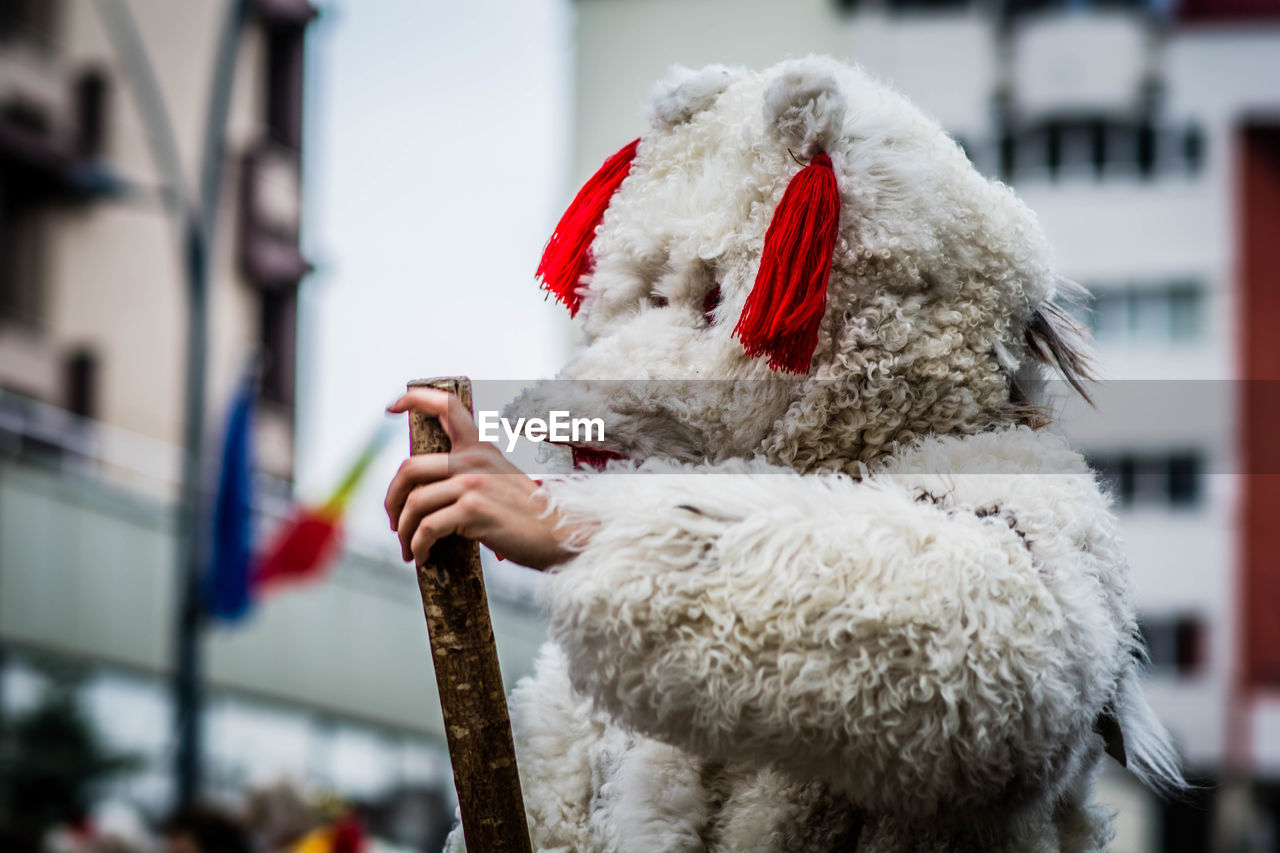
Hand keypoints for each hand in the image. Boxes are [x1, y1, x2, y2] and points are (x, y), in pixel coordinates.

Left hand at [384, 388, 576, 569]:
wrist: (559, 536)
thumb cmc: (529, 516)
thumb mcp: (502, 479)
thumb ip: (472, 474)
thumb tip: (431, 491)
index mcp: (480, 447)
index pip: (445, 405)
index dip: (413, 399)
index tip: (391, 407)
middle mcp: (474, 460)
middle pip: (410, 467)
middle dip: (392, 498)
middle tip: (394, 521)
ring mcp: (473, 484)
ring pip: (415, 503)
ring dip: (404, 531)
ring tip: (408, 548)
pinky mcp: (474, 510)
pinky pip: (428, 528)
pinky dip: (418, 546)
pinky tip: (422, 557)